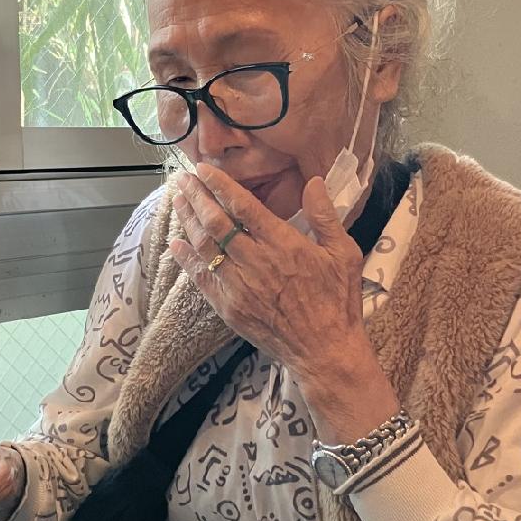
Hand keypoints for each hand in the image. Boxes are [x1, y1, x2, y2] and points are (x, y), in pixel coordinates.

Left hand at [168, 165, 398, 438]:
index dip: (219, 185)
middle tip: (182, 179)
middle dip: (196, 197)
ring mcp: (239, 286)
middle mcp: (255, 262)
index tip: (203, 169)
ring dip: (188, 221)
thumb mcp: (344, 254)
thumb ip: (325, 216)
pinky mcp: (229, 308)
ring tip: (178, 201)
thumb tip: (313, 181)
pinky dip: (186, 259)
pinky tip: (176, 244)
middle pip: (216, 222)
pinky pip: (201, 279)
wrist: (325, 351)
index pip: (242, 206)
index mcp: (283, 244)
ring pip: (204, 247)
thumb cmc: (338, 301)